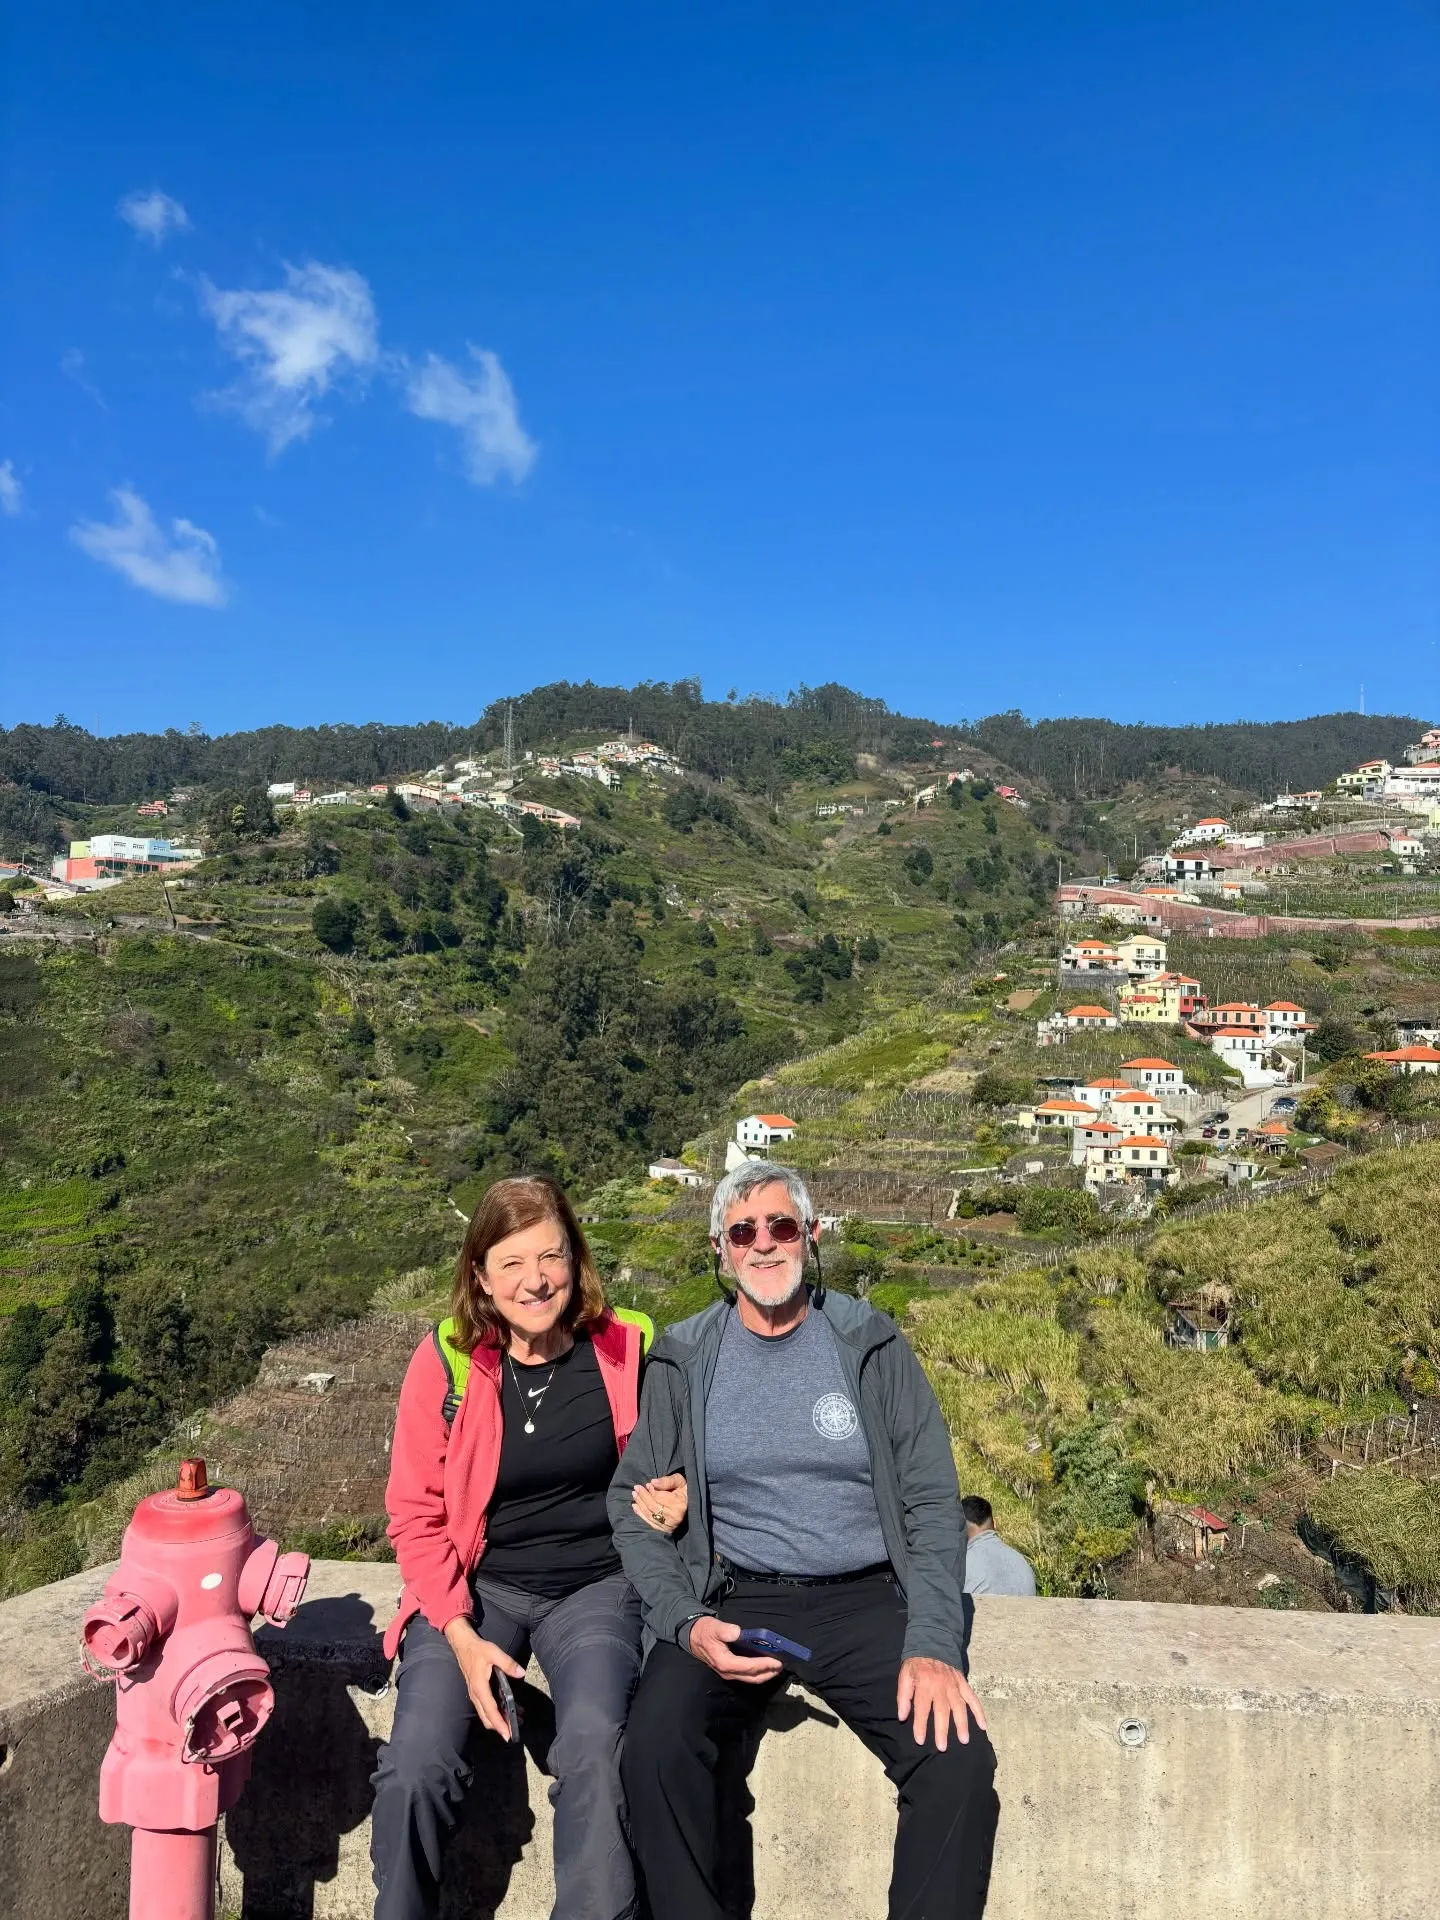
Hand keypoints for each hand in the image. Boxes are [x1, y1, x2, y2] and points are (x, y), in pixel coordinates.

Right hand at [443, 1617, 526, 1739]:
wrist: (462, 1645)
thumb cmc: (477, 1649)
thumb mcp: (494, 1653)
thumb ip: (508, 1663)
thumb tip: (521, 1673)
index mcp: (480, 1688)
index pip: (491, 1711)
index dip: (499, 1724)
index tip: (507, 1735)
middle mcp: (476, 1695)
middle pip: (487, 1718)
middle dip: (500, 1726)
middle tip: (515, 1731)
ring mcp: (475, 1694)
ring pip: (486, 1714)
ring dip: (499, 1719)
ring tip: (516, 1719)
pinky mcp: (477, 1691)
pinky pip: (486, 1707)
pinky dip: (496, 1711)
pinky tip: (509, 1708)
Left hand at [632, 1471, 687, 1533]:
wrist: (691, 1504)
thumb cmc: (684, 1490)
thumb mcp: (679, 1481)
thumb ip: (667, 1481)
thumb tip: (652, 1482)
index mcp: (679, 1504)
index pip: (660, 1498)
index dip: (651, 1491)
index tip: (646, 1484)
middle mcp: (674, 1517)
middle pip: (653, 1506)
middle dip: (643, 1496)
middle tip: (636, 1488)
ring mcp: (669, 1525)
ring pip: (650, 1514)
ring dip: (640, 1504)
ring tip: (634, 1495)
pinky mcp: (665, 1530)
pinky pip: (650, 1522)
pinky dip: (640, 1514)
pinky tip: (635, 1507)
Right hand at [685, 1615, 782, 1683]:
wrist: (692, 1637)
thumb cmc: (704, 1631)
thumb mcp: (713, 1627)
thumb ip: (725, 1630)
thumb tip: (737, 1632)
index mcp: (724, 1662)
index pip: (748, 1667)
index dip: (763, 1665)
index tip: (776, 1660)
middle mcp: (727, 1671)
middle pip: (752, 1677)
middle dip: (768, 1673)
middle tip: (781, 1665)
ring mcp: (728, 1673)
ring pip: (750, 1678)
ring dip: (765, 1674)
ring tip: (777, 1666)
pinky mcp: (730, 1671)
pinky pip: (747, 1675)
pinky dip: (758, 1672)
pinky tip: (765, 1666)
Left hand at [896, 1656, 986, 1750]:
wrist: (932, 1644)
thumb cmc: (917, 1664)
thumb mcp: (904, 1676)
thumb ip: (903, 1696)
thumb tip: (902, 1716)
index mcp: (924, 1685)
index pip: (922, 1708)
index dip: (920, 1725)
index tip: (920, 1740)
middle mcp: (941, 1686)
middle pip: (942, 1711)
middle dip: (942, 1730)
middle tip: (942, 1747)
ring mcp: (954, 1685)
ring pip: (959, 1707)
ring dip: (962, 1724)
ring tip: (964, 1740)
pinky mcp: (963, 1684)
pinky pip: (972, 1698)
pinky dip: (979, 1711)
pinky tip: (982, 1725)